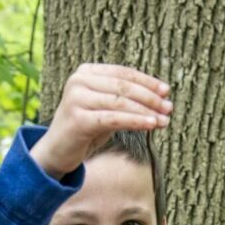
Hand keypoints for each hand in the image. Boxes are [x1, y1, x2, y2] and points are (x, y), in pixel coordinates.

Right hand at [30, 63, 171, 178]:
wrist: (56, 152)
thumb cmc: (84, 131)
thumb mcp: (105, 109)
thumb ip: (123, 99)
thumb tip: (159, 97)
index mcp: (85, 72)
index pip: (123, 73)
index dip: (147, 81)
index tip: (166, 91)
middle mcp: (79, 81)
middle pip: (124, 86)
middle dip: (150, 97)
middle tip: (169, 107)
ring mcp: (77, 99)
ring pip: (121, 102)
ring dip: (147, 111)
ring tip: (164, 120)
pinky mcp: (79, 119)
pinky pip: (114, 118)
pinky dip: (135, 121)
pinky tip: (151, 125)